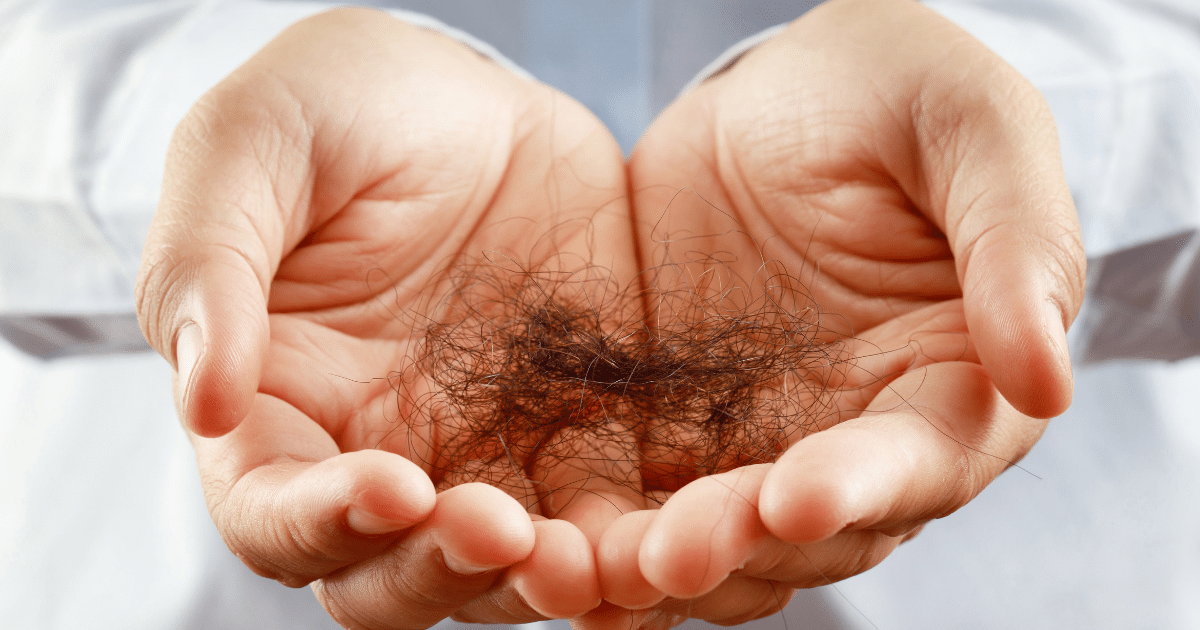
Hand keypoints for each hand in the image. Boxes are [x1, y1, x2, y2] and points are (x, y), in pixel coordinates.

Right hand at [135, 9, 632, 627]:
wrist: (464, 93)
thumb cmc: (333, 109)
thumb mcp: (250, 145)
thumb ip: (208, 264)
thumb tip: (202, 400)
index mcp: (277, 403)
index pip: (273, 511)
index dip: (320, 521)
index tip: (391, 485)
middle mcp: (375, 449)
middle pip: (388, 573)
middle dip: (439, 571)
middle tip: (501, 530)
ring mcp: (480, 450)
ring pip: (499, 568)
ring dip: (537, 579)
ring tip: (586, 559)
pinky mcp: (573, 432)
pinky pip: (600, 514)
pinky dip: (622, 541)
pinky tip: (660, 529)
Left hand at [586, 0, 1085, 625]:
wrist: (784, 90)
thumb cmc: (898, 94)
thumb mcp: (971, 128)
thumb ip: (1015, 242)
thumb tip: (1046, 380)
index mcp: (954, 382)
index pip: (923, 461)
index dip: (865, 488)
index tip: (796, 495)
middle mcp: (858, 435)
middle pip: (810, 528)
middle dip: (741, 546)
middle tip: (670, 553)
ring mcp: (759, 439)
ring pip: (720, 537)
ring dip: (660, 564)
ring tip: (590, 570)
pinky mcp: (672, 426)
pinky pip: (636, 498)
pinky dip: (599, 533)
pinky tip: (545, 548)